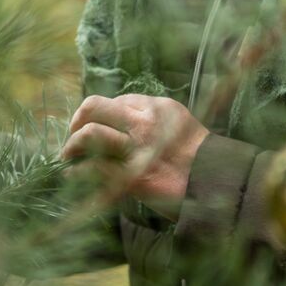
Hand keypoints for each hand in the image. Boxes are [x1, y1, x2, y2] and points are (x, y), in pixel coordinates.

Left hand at [60, 93, 207, 218]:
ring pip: (90, 133)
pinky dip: (78, 172)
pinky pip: (94, 168)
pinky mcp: (132, 176)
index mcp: (156, 106)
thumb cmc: (201, 158)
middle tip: (73, 134)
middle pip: (94, 106)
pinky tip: (73, 176)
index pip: (116, 100)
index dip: (101, 113)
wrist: (217, 185)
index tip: (96, 126)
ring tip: (68, 156)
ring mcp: (137, 148)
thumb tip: (125, 123)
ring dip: (72, 145)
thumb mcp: (179, 125)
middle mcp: (144, 122)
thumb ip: (154, 120)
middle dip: (77, 119)